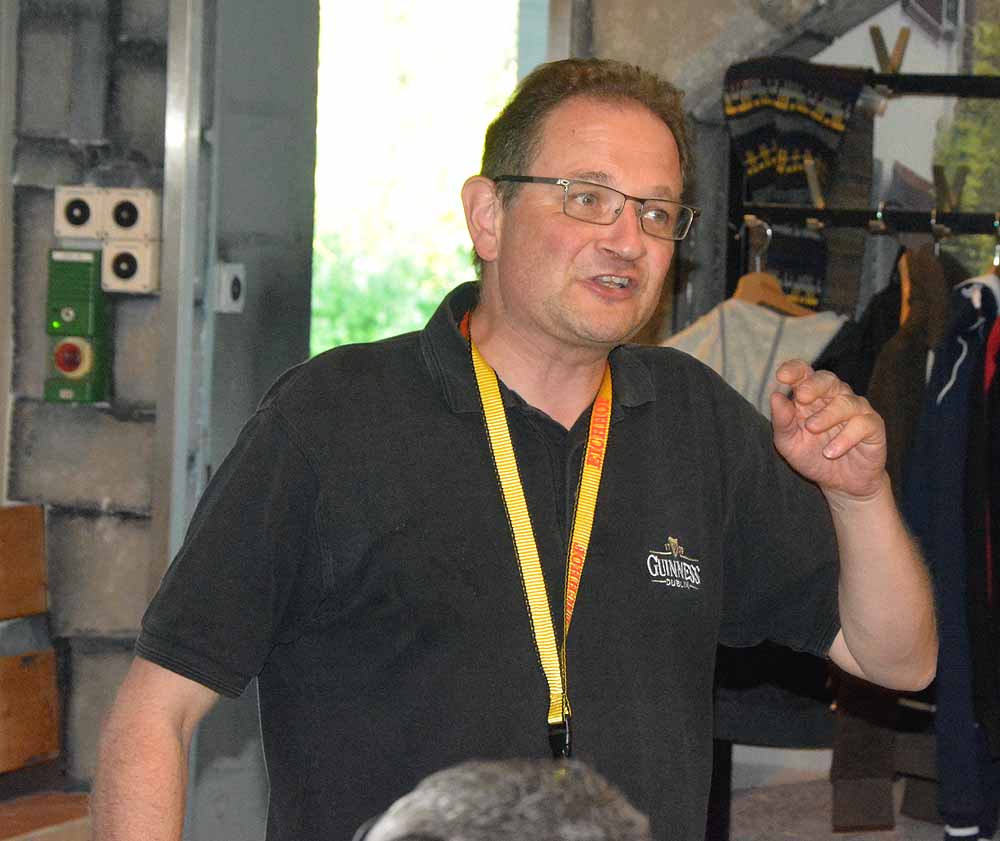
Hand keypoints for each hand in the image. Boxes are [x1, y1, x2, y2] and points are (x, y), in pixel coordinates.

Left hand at [770, 359, 887, 501]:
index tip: (782, 376)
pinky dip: (845, 437)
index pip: (804, 373)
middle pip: (828, 379)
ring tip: (813, 429)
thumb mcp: (789, 443)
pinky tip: (831, 452)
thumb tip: (775, 397)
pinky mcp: (873, 426)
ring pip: (845, 402)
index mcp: (811, 397)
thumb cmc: (813, 457)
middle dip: (814, 385)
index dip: (794, 369)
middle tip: (802, 397)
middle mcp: (834, 398)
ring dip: (827, 415)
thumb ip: (782, 421)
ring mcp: (856, 410)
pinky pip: (862, 423)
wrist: (841, 484)